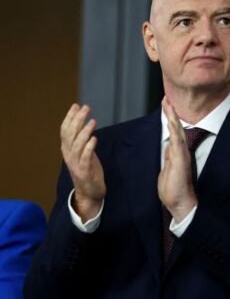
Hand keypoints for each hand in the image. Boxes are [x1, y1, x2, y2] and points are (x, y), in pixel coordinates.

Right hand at [60, 104, 105, 220]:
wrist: (89, 193)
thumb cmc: (88, 170)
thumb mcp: (83, 152)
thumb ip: (82, 139)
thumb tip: (84, 121)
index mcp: (67, 150)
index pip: (65, 130)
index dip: (70, 117)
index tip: (76, 105)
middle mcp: (69, 155)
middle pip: (70, 135)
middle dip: (77, 120)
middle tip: (85, 108)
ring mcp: (76, 164)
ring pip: (77, 145)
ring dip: (84, 132)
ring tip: (92, 121)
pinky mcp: (85, 171)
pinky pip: (85, 158)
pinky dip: (89, 148)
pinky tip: (94, 139)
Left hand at [158, 97, 196, 221]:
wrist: (180, 203)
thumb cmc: (174, 191)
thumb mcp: (167, 170)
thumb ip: (169, 158)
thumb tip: (168, 147)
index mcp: (177, 154)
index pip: (172, 132)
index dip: (169, 119)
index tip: (165, 106)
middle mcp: (181, 152)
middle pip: (176, 128)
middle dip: (171, 112)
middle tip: (166, 97)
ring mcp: (182, 155)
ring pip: (177, 131)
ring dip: (172, 117)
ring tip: (168, 103)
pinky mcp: (181, 160)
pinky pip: (177, 141)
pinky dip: (174, 130)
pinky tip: (172, 120)